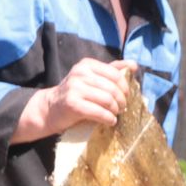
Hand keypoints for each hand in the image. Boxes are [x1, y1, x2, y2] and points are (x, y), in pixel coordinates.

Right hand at [20, 58, 135, 138]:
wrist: (51, 108)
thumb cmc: (76, 94)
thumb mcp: (92, 78)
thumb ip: (112, 70)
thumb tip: (134, 65)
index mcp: (87, 64)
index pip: (115, 73)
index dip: (125, 87)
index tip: (126, 96)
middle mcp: (79, 72)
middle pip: (112, 88)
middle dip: (122, 101)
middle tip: (122, 108)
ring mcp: (74, 87)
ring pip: (107, 100)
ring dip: (115, 110)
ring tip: (115, 114)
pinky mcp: (72, 104)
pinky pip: (99, 112)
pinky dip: (108, 118)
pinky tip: (110, 121)